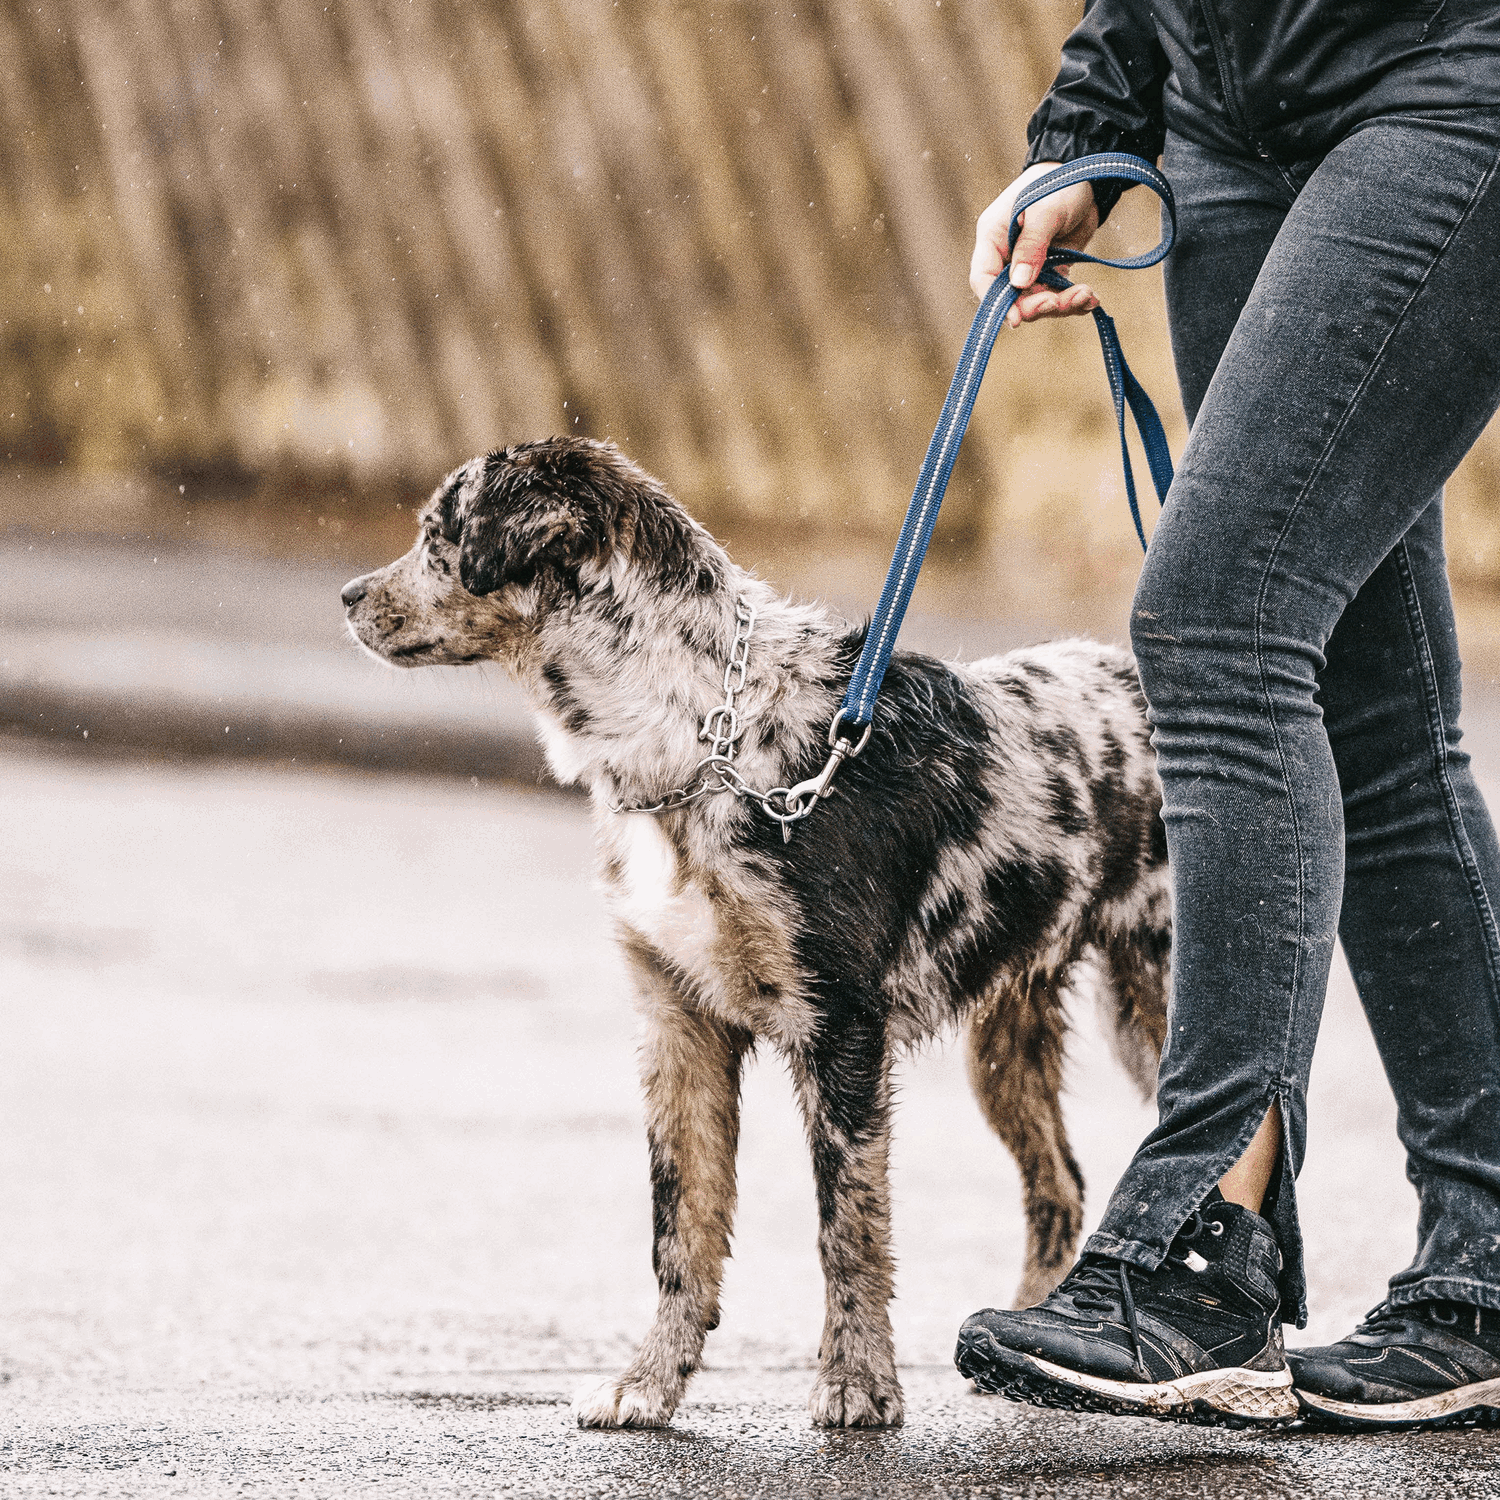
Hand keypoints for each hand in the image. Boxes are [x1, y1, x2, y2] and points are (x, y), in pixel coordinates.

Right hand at [970, 162, 1100, 327]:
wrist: (1088, 175)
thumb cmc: (1058, 183)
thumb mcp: (1045, 212)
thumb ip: (1031, 247)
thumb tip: (1018, 283)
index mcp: (994, 238)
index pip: (983, 279)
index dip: (996, 303)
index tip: (1016, 319)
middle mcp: (1007, 256)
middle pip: (1011, 297)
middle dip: (1035, 306)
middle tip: (1058, 303)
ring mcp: (1030, 266)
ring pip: (1036, 299)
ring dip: (1061, 305)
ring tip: (1086, 296)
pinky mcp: (1052, 269)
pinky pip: (1058, 293)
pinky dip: (1074, 300)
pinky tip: (1091, 299)